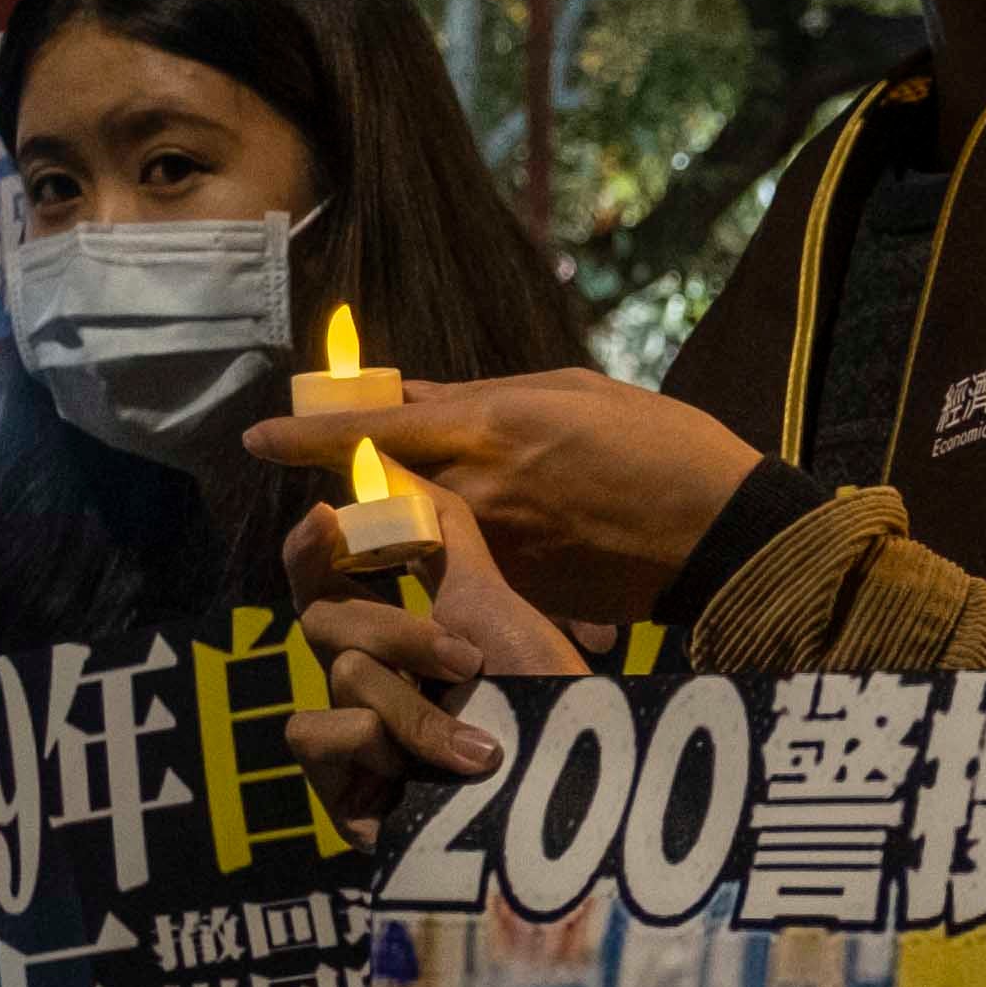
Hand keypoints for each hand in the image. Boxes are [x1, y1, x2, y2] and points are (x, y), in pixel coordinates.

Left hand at [245, 374, 760, 629]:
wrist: (728, 536)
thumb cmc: (665, 447)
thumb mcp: (575, 392)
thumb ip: (487, 397)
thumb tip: (417, 396)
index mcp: (491, 426)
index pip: (370, 430)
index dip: (306, 435)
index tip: (257, 437)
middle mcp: (479, 491)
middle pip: (385, 488)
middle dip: (370, 480)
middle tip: (373, 471)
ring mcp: (495, 550)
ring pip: (426, 534)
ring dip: (429, 522)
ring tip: (482, 510)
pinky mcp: (520, 593)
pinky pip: (476, 569)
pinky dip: (482, 557)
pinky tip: (533, 545)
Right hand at [286, 478, 572, 812]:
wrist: (581, 796)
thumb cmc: (542, 701)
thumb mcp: (496, 605)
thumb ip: (438, 533)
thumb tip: (385, 453)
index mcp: (391, 635)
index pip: (324, 574)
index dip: (316, 544)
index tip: (327, 516)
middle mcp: (365, 683)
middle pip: (324, 621)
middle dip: (399, 633)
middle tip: (470, 661)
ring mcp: (353, 741)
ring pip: (338, 680)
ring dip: (411, 706)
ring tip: (479, 747)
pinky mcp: (344, 796)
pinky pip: (313, 736)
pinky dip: (369, 745)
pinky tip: (417, 777)